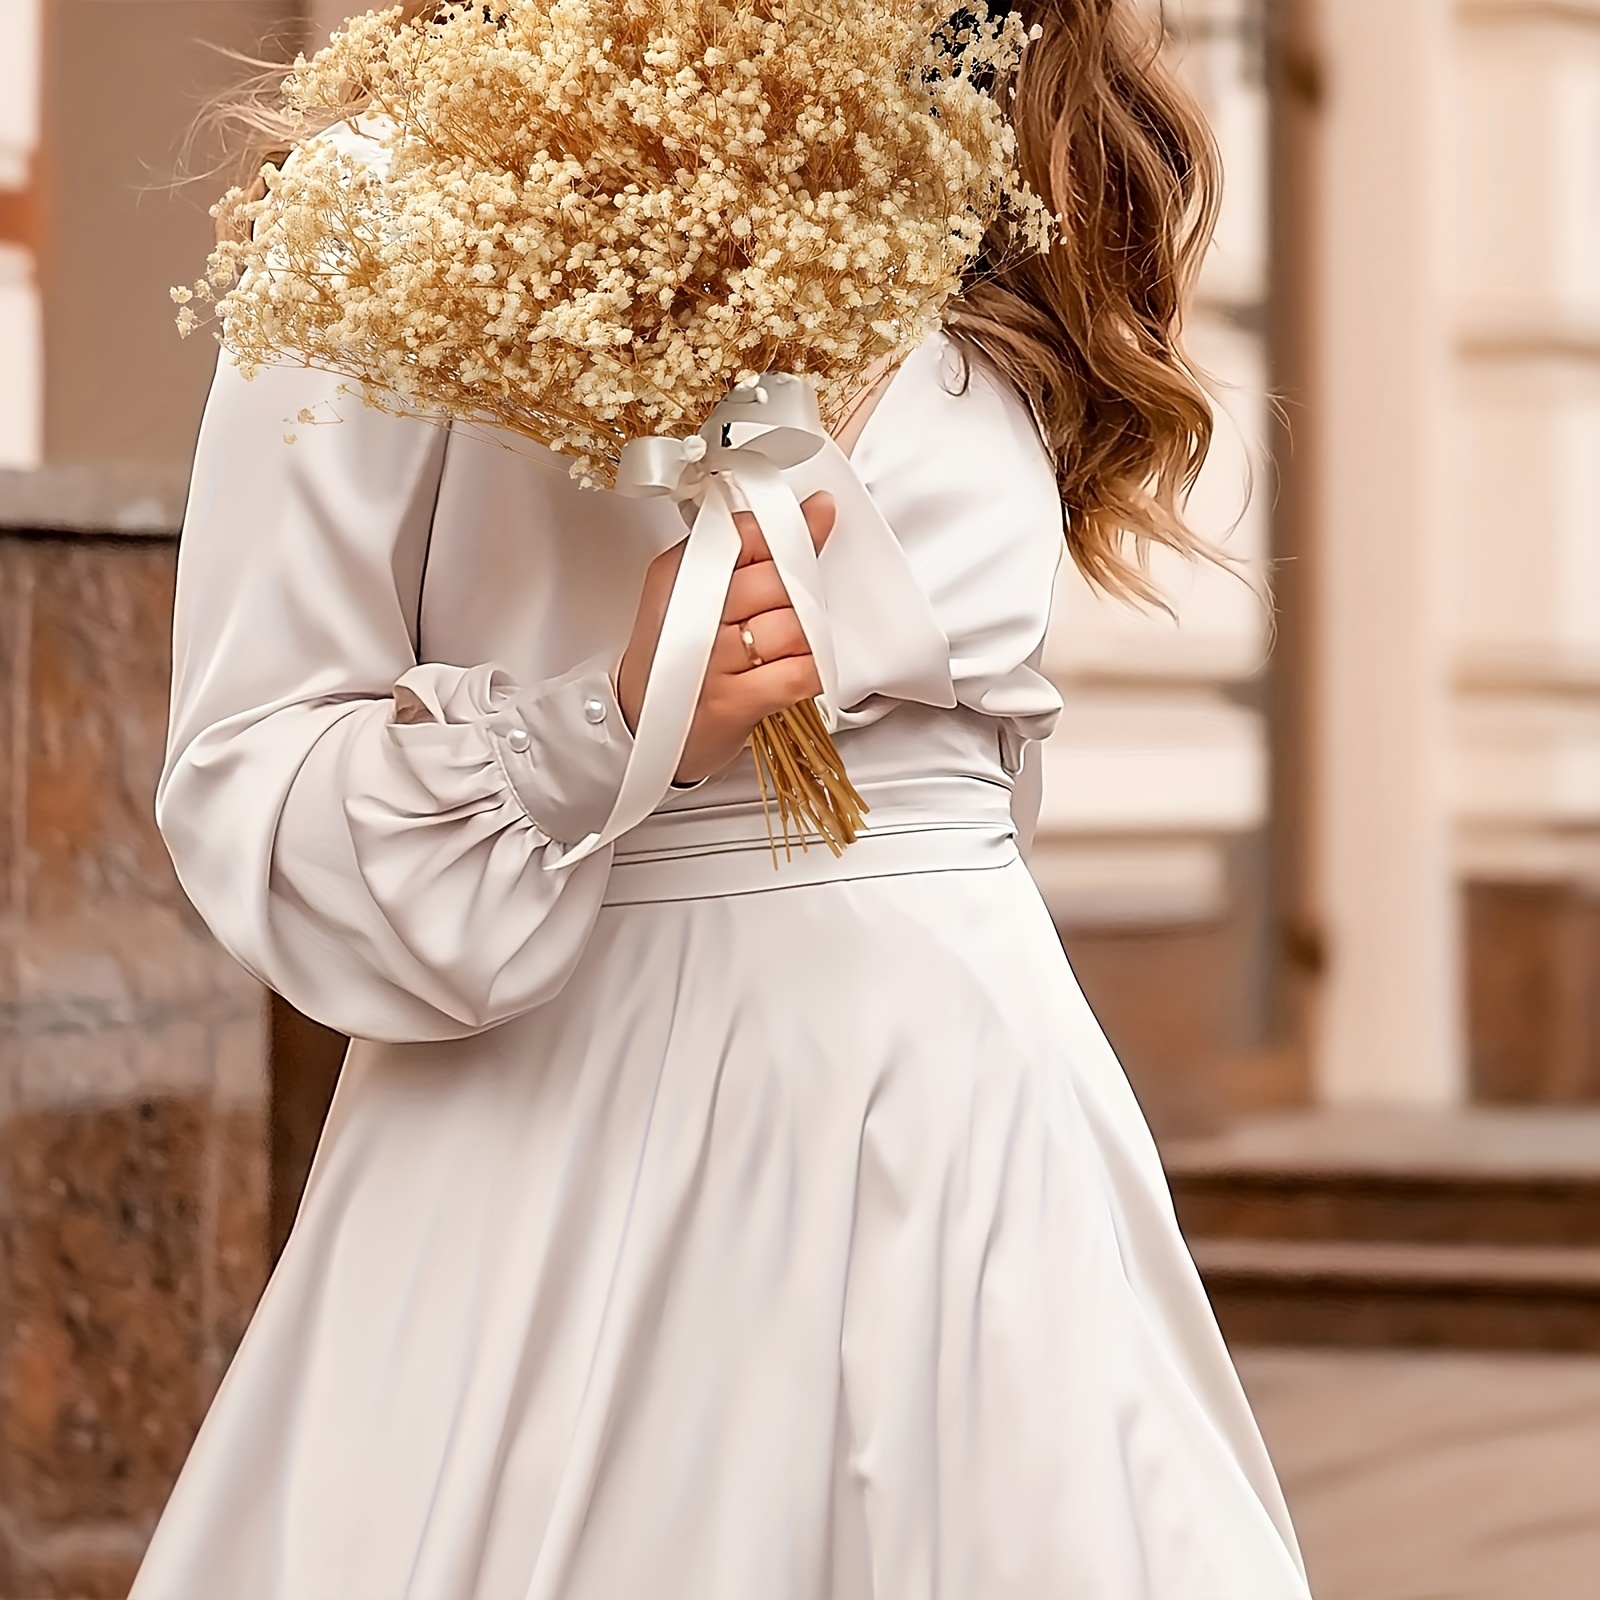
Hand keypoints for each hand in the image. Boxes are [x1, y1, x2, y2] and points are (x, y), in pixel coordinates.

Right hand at [617, 490, 835, 781]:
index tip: (800, 547)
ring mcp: (711, 659)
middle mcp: (691, 611)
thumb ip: (752, 552)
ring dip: (805, 639)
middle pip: (778, 580)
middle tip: (789, 614)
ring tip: (784, 649)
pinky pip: (798, 672)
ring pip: (794, 626)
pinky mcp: (731, 701)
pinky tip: (793, 673)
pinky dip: (810, 672)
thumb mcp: (697, 592)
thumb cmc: (677, 660)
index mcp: (678, 572)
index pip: (749, 532)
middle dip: (799, 597)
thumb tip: (817, 510)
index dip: (786, 540)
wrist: (639, 729)